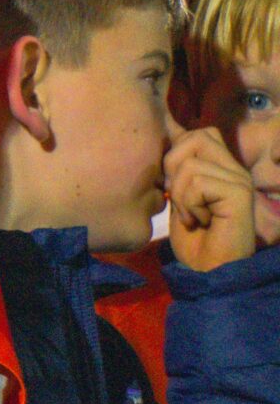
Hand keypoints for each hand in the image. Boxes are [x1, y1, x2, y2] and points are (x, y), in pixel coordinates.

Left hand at [165, 125, 256, 271]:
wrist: (208, 270)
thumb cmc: (192, 238)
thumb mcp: (178, 196)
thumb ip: (177, 169)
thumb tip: (164, 134)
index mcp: (222, 167)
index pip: (199, 133)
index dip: (175, 150)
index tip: (171, 184)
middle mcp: (234, 168)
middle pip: (195, 138)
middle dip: (173, 168)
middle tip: (179, 199)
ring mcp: (239, 179)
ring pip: (190, 164)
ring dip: (180, 195)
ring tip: (191, 215)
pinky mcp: (239, 193)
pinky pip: (197, 183)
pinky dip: (188, 205)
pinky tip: (199, 222)